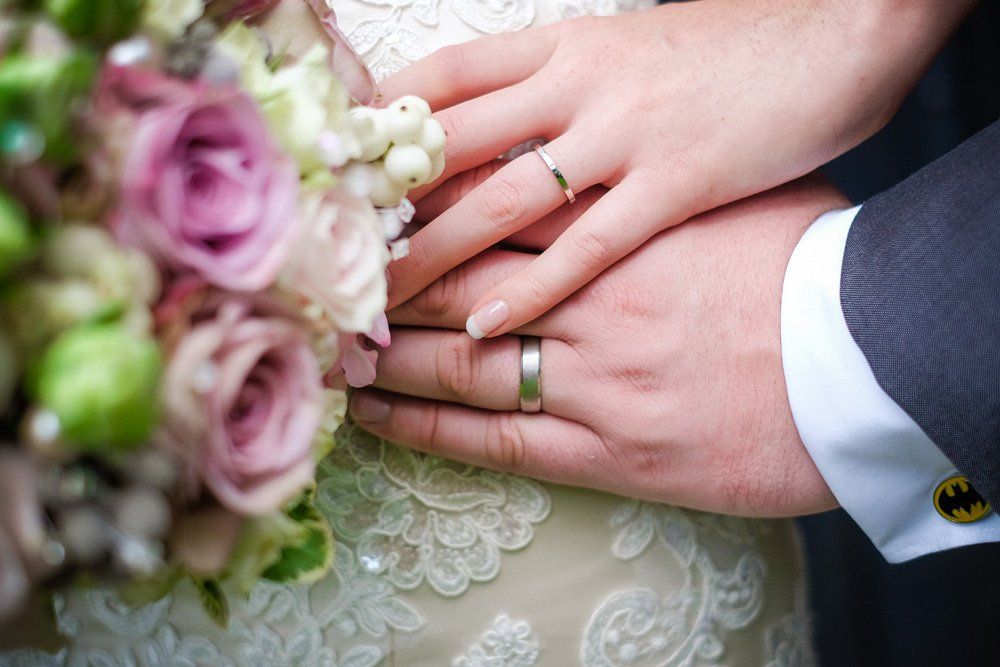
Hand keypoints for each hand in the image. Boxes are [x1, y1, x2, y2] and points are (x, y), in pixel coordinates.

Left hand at [350, 176, 847, 515]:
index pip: (494, 203)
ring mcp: (596, 374)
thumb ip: (658, 185)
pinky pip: (498, 438)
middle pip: (462, 275)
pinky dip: (432, 429)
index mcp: (619, 225)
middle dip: (390, 272)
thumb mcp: (736, 197)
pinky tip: (385, 416)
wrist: (868, 362)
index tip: (373, 204)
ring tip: (339, 345)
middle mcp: (592, 297)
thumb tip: (609, 166)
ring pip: (463, 357)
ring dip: (393, 351)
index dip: (423, 204)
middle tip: (332, 271)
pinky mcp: (611, 447)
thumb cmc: (810, 269)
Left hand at [379, 0, 971, 338]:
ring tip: (381, 301)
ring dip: (434, 252)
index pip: (446, 75)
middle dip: (386, 201)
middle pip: (452, 143)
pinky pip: (586, 246)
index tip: (338, 163)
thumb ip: (569, 82)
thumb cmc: (737, 44)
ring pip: (499, 201)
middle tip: (334, 249)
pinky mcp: (676, 184)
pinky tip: (486, 325)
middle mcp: (579, 84)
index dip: (381, 116)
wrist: (843, 27)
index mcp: (566, 45)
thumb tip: (512, 118)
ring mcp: (624, 134)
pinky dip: (531, 287)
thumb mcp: (634, 44)